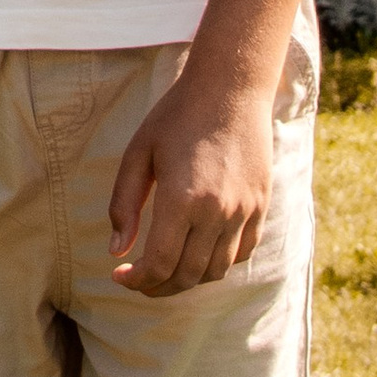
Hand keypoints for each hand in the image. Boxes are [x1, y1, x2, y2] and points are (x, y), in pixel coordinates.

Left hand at [108, 67, 275, 292]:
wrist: (230, 89)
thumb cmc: (177, 116)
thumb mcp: (139, 151)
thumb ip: (124, 203)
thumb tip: (116, 250)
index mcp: (182, 198)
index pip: (160, 263)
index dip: (137, 280)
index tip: (119, 275)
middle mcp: (217, 212)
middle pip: (188, 275)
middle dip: (158, 287)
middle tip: (139, 280)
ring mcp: (244, 212)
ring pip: (215, 270)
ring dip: (188, 280)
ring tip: (166, 270)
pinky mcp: (260, 207)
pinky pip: (240, 254)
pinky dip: (217, 263)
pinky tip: (197, 253)